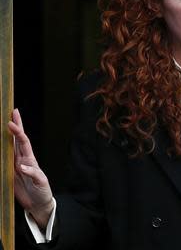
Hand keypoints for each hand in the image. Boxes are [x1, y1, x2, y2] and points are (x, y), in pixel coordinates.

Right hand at [8, 109, 53, 228]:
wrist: (38, 203)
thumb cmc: (42, 191)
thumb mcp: (41, 183)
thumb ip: (33, 174)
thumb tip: (22, 166)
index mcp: (30, 159)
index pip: (23, 142)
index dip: (17, 132)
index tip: (10, 123)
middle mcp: (22, 159)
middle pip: (17, 139)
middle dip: (15, 125)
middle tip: (11, 111)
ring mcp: (14, 165)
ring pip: (9, 147)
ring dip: (7, 135)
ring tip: (4, 122)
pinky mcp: (9, 173)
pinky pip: (2, 161)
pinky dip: (0, 153)